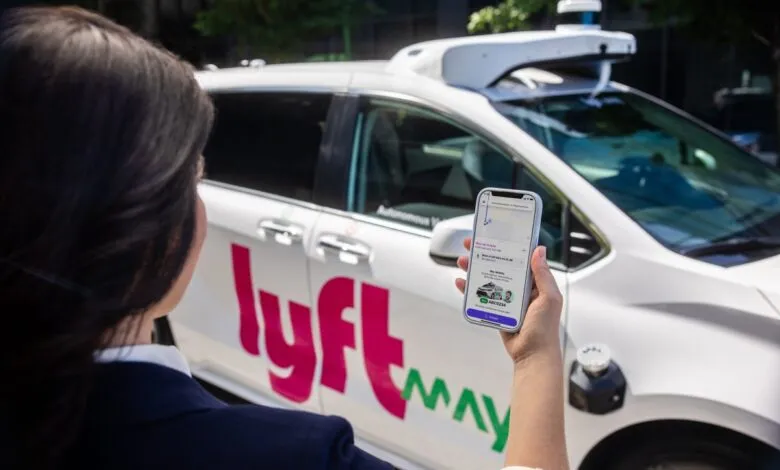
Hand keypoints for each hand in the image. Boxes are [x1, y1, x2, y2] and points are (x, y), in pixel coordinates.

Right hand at [455, 238, 562, 364]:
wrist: (532, 355)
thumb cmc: (545, 328)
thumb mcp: (549, 298)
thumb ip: (543, 275)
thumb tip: (539, 250)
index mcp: (535, 283)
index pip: (520, 259)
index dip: (507, 246)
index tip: (495, 235)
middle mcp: (520, 289)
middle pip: (500, 266)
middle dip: (485, 254)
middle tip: (471, 244)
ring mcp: (507, 300)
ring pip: (488, 279)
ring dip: (474, 269)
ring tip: (462, 261)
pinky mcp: (496, 311)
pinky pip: (481, 296)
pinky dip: (470, 290)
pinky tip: (460, 282)